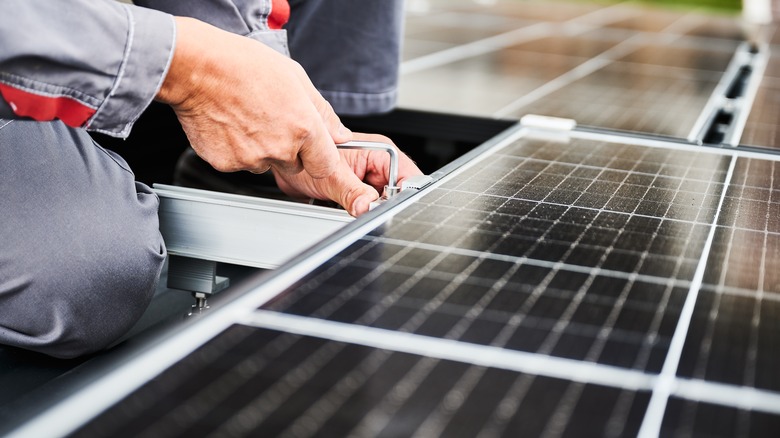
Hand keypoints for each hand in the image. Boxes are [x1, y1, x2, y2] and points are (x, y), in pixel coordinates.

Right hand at [156, 17, 350, 177]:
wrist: (196, 68)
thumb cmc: (243, 66)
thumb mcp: (295, 78)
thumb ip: (322, 112)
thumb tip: (340, 133)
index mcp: (303, 127)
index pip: (327, 166)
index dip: (322, 161)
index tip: (323, 162)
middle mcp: (280, 148)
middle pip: (295, 165)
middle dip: (289, 150)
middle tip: (271, 121)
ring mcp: (252, 159)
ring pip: (266, 164)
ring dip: (261, 148)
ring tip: (247, 117)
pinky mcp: (227, 165)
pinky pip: (240, 164)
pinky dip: (237, 150)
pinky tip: (230, 125)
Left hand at [273, 133, 422, 215]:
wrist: (288, 166)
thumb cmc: (306, 157)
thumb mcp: (331, 176)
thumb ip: (352, 191)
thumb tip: (368, 207)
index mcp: (380, 154)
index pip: (407, 177)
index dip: (403, 195)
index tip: (387, 208)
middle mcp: (377, 167)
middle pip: (396, 195)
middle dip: (382, 207)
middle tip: (360, 208)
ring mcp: (369, 183)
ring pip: (381, 207)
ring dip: (366, 212)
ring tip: (345, 204)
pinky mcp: (359, 196)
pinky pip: (367, 212)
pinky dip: (356, 216)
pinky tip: (341, 209)